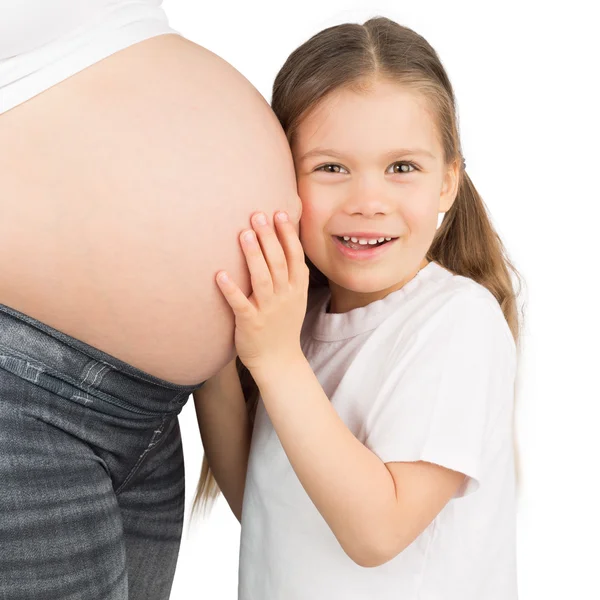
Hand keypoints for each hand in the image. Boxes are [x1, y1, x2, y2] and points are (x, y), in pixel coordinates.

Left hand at [216, 211, 309, 373]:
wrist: (279, 360)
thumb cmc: (283, 325)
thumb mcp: (296, 298)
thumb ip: (291, 274)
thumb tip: (282, 242)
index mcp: (297, 289)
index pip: (294, 256)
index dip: (287, 234)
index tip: (278, 213)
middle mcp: (285, 296)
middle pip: (278, 262)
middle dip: (269, 237)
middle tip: (257, 215)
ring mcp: (268, 309)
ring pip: (262, 278)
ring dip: (253, 255)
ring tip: (244, 234)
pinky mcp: (250, 322)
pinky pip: (240, 303)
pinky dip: (230, 289)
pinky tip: (220, 274)